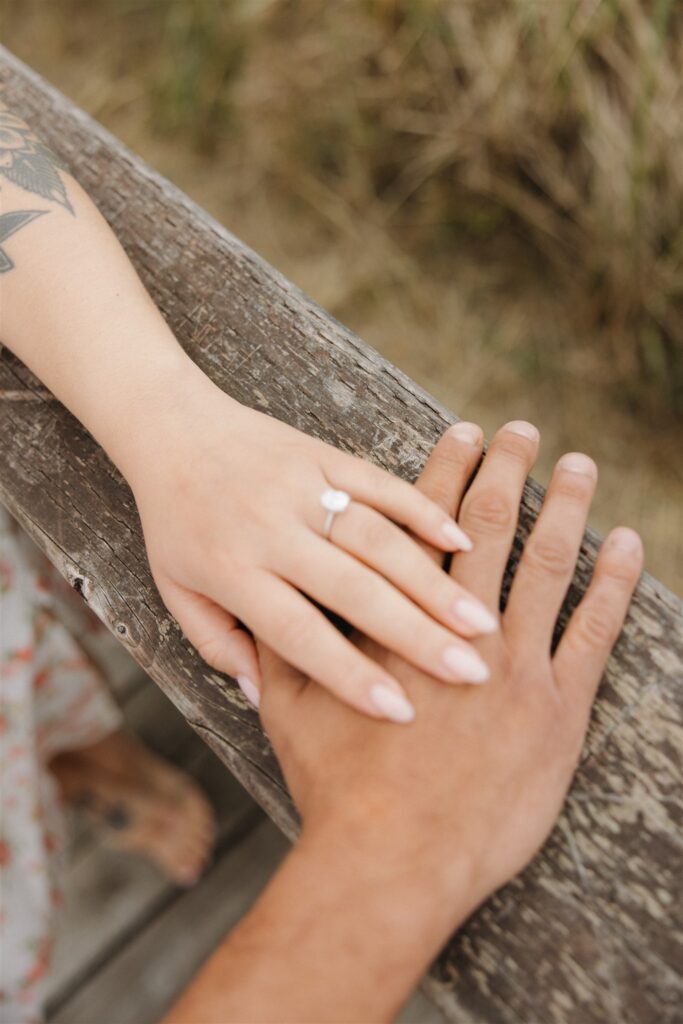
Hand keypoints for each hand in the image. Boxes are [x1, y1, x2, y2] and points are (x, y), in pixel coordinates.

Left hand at [127, 375, 497, 720]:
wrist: (172, 427)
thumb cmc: (176, 522)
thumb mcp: (175, 590)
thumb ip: (218, 643)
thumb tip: (262, 697)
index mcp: (233, 571)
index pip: (298, 634)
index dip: (349, 676)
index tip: (400, 713)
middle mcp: (271, 530)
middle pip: (354, 589)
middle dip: (416, 635)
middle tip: (470, 673)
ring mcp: (301, 488)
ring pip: (378, 539)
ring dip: (433, 581)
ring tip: (481, 623)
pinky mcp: (323, 455)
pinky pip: (381, 483)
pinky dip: (423, 511)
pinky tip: (464, 541)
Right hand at [256, 420, 642, 916]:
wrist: (390, 863)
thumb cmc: (338, 791)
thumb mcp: (289, 715)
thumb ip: (279, 656)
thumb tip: (263, 616)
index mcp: (395, 616)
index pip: (424, 524)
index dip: (447, 472)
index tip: (466, 432)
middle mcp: (455, 624)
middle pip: (489, 528)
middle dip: (509, 471)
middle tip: (526, 430)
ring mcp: (512, 664)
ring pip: (547, 564)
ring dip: (565, 507)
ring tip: (580, 464)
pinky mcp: (556, 708)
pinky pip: (594, 629)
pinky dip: (613, 582)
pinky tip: (626, 542)